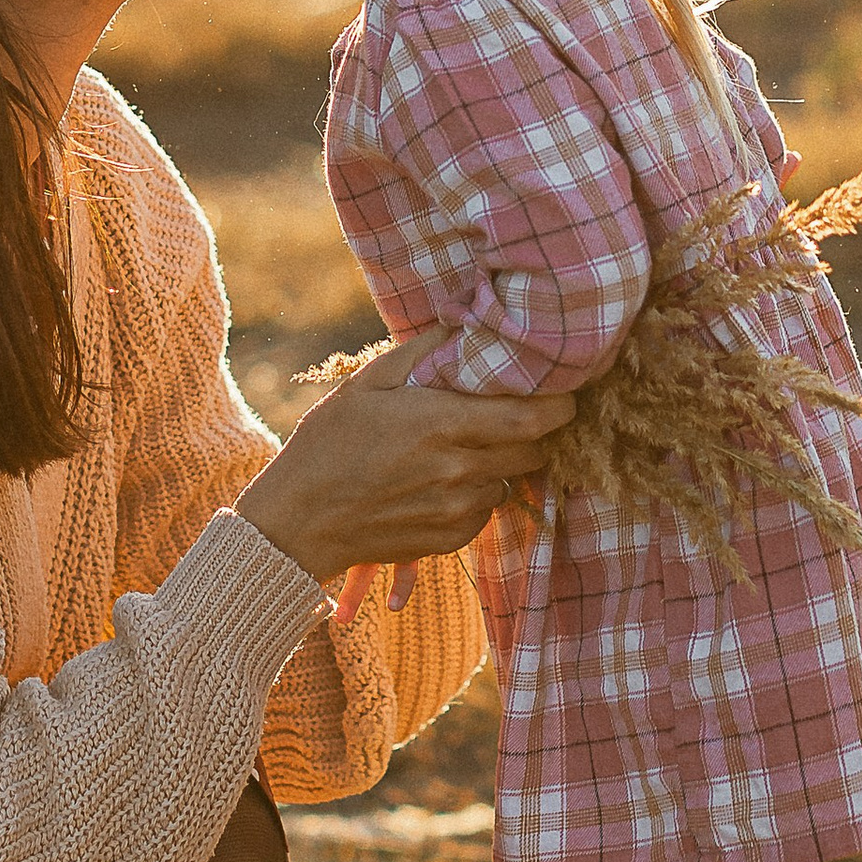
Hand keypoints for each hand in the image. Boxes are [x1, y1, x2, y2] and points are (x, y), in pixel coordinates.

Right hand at [234, 337, 570, 582]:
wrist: (297, 519)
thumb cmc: (327, 443)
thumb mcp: (367, 384)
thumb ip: (421, 351)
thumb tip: (463, 322)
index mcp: (442, 423)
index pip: (533, 416)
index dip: (560, 403)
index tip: (563, 390)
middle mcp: (459, 469)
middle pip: (535, 450)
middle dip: (535, 431)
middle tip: (519, 412)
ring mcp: (456, 509)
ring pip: (511, 480)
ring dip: (503, 462)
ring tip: (469, 447)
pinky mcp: (450, 540)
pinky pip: (487, 510)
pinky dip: (478, 493)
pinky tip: (445, 479)